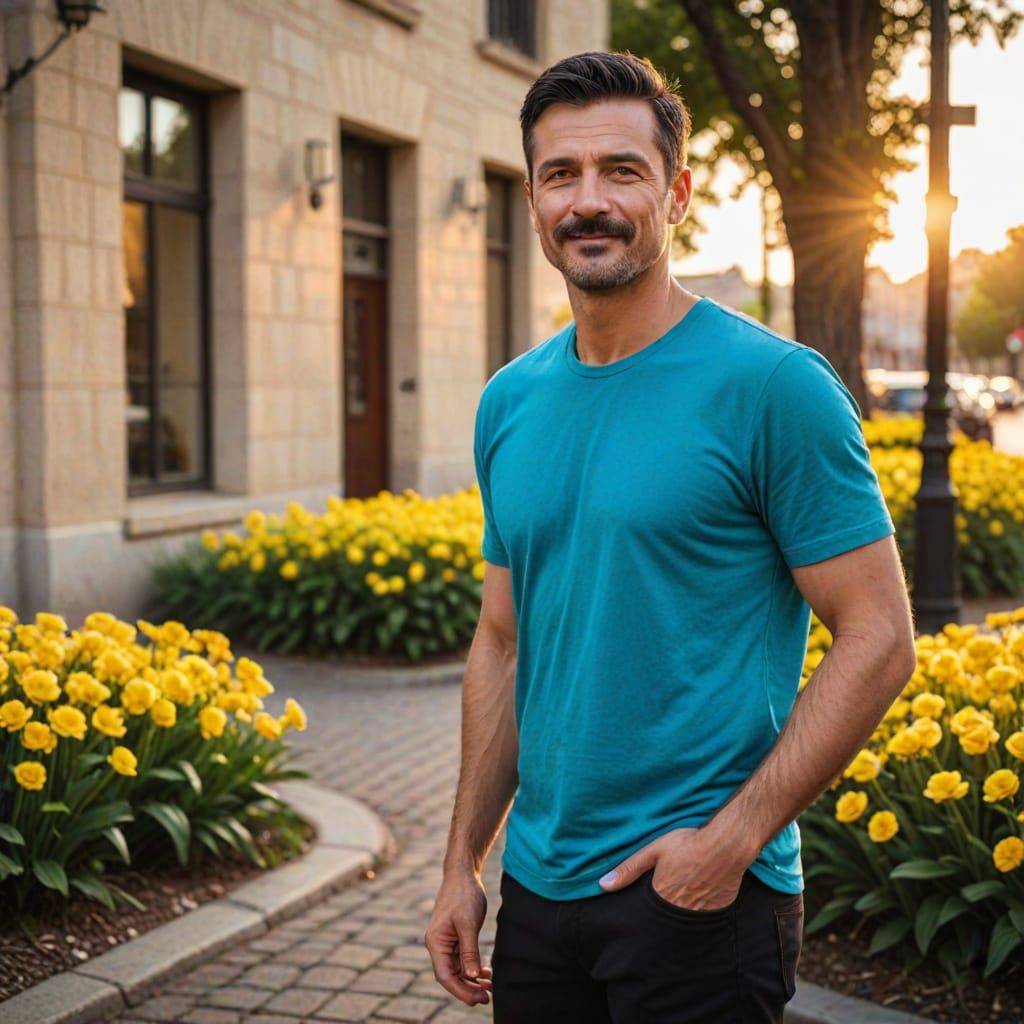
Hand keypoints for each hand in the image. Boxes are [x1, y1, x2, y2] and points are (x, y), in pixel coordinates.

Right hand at [424, 868, 493, 1005]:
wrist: (463, 874)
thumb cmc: (463, 895)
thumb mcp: (468, 923)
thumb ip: (469, 950)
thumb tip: (471, 975)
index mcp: (436, 942)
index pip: (445, 976)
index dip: (461, 990)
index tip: (478, 999)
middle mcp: (438, 945)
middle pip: (451, 976)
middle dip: (468, 988)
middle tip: (487, 997)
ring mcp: (447, 942)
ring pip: (458, 969)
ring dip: (472, 979)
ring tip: (489, 986)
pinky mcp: (456, 937)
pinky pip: (463, 959)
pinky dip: (473, 967)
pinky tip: (486, 971)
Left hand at [597, 827, 748, 911]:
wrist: (725, 845)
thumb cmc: (688, 844)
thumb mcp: (654, 851)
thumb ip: (629, 869)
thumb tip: (603, 885)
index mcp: (661, 896)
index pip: (648, 912)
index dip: (648, 906)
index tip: (650, 900)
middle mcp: (679, 909)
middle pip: (667, 918)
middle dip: (665, 911)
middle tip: (669, 896)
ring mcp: (700, 912)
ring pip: (686, 919)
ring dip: (683, 911)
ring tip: (684, 896)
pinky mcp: (718, 910)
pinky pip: (706, 916)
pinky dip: (702, 909)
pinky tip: (702, 895)